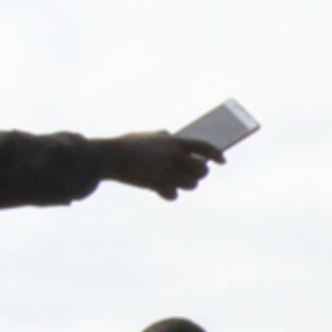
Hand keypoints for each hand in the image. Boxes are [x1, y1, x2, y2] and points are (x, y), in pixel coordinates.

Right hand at [96, 132, 223, 197]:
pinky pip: (173, 195)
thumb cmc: (127, 146)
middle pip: (201, 170)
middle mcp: (175, 156)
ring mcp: (167, 172)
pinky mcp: (158, 186)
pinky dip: (168, 194)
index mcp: (174, 141)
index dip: (216, 154)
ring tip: (173, 181)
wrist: (109, 157)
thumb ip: (163, 138)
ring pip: (190, 184)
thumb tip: (173, 138)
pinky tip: (160, 189)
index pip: (204, 147)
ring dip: (184, 184)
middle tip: (190, 174)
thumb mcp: (148, 136)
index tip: (223, 161)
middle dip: (198, 174)